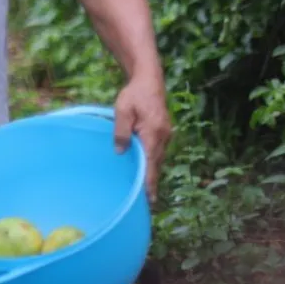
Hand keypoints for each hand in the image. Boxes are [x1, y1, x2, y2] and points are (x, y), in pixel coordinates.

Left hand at [113, 74, 171, 203]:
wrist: (149, 81)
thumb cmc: (134, 95)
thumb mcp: (122, 110)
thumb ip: (121, 131)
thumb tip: (120, 152)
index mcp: (152, 134)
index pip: (150, 163)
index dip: (148, 182)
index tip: (148, 199)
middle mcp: (162, 138)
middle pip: (156, 165)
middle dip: (152, 182)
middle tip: (147, 202)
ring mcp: (165, 135)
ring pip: (158, 159)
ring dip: (152, 173)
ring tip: (146, 191)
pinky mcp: (162, 133)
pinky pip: (157, 152)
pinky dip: (152, 162)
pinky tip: (146, 169)